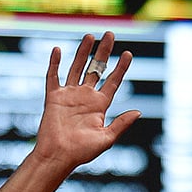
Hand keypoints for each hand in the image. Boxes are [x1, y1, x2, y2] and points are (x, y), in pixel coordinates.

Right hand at [33, 31, 139, 170]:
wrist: (58, 156)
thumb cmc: (82, 152)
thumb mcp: (106, 138)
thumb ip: (121, 124)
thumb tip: (138, 112)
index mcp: (99, 106)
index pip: (113, 82)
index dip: (121, 68)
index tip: (128, 54)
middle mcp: (85, 97)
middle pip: (96, 69)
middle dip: (103, 52)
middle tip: (110, 34)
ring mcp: (69, 96)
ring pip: (77, 68)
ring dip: (83, 52)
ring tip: (90, 36)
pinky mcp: (54, 98)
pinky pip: (53, 77)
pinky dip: (54, 63)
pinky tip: (57, 50)